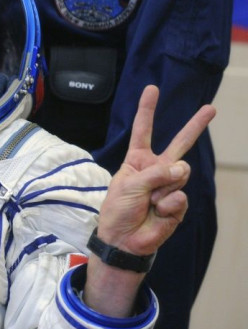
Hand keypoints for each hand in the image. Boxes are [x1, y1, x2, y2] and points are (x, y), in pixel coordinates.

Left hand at [97, 85, 215, 254]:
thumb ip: (155, 173)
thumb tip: (183, 168)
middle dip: (195, 126)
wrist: (123, 240)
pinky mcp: (178, 204)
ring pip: (179, 174)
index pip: (144, 131)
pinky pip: (180, 197)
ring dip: (162, 189)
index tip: (152, 89)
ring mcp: (169, 186)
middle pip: (179, 144)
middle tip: (210, 108)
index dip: (147, 110)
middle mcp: (156, 169)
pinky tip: (158, 212)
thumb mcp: (128, 185)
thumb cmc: (118, 211)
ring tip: (149, 202)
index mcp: (138, 161)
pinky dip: (167, 205)